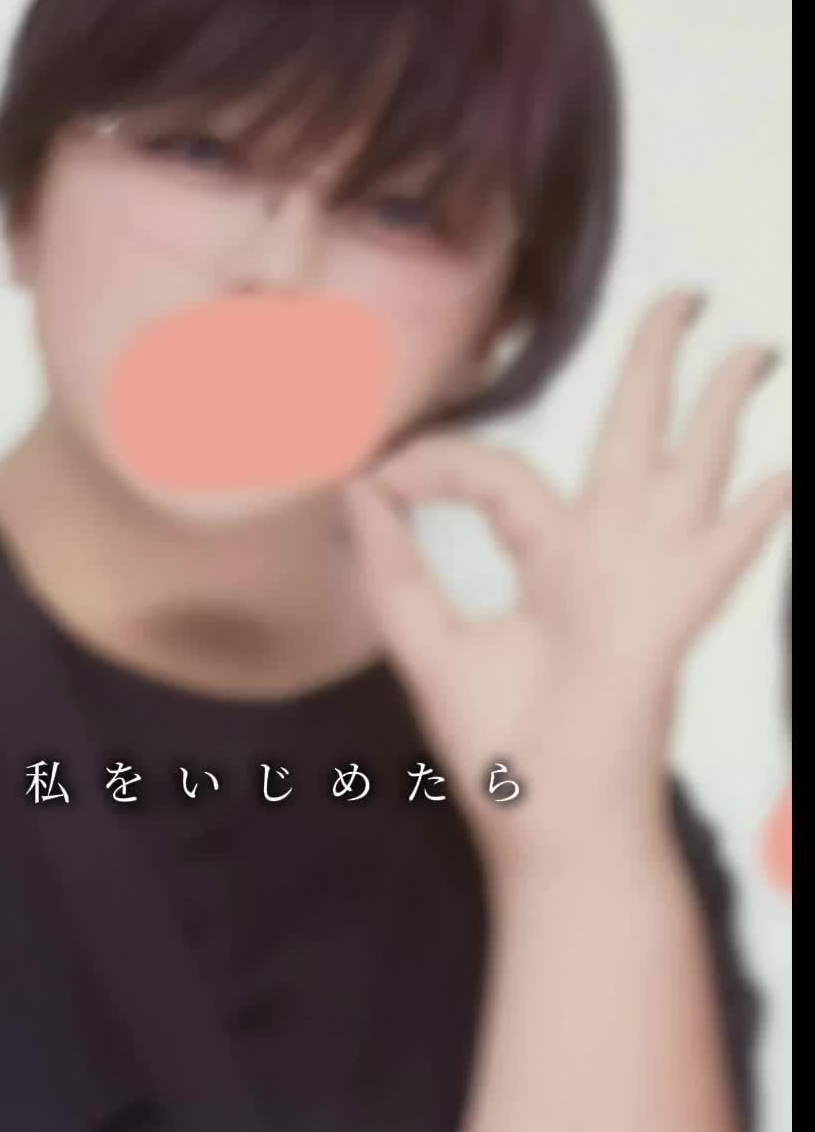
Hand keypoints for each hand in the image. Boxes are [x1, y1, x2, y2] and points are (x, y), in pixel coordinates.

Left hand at [344, 291, 789, 868]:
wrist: (546, 830)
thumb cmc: (503, 754)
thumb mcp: (430, 649)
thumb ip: (395, 572)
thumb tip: (358, 491)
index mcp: (553, 562)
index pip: (502, 475)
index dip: (440, 464)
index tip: (383, 474)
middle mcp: (607, 562)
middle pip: (632, 442)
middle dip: (654, 370)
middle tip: (680, 300)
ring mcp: (643, 589)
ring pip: (687, 476)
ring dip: (718, 413)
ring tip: (752, 351)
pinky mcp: (662, 628)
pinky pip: (712, 565)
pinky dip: (751, 523)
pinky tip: (780, 478)